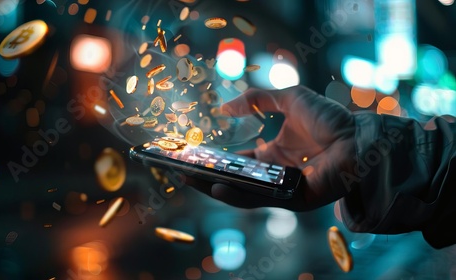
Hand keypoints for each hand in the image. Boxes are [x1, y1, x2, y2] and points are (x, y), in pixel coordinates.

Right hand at [186, 86, 356, 210]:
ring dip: (212, 187)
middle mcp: (272, 173)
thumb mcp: (288, 98)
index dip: (213, 158)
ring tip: (188, 179)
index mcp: (271, 153)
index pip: (235, 160)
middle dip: (205, 175)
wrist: (357, 137)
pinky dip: (236, 195)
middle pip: (232, 178)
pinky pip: (258, 200)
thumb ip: (257, 99)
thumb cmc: (328, 118)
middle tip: (180, 169)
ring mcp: (279, 188)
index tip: (191, 153)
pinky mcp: (290, 200)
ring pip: (240, 192)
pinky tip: (217, 187)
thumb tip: (224, 107)